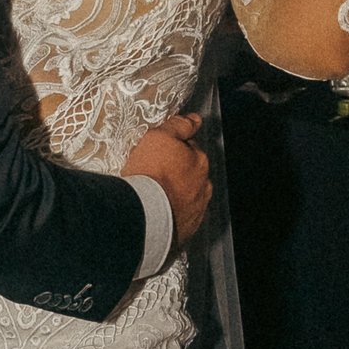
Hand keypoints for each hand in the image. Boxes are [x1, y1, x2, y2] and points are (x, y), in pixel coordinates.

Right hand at [124, 113, 209, 244]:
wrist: (144, 215)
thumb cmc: (150, 174)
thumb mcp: (158, 138)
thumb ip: (178, 126)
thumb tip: (194, 119)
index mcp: (200, 161)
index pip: (189, 148)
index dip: (172, 148)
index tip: (158, 152)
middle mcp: (204, 186)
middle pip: (190, 173)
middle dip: (176, 172)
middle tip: (153, 174)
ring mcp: (197, 209)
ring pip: (187, 196)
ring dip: (175, 194)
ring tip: (153, 195)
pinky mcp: (187, 229)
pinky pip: (180, 217)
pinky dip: (171, 213)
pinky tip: (157, 211)